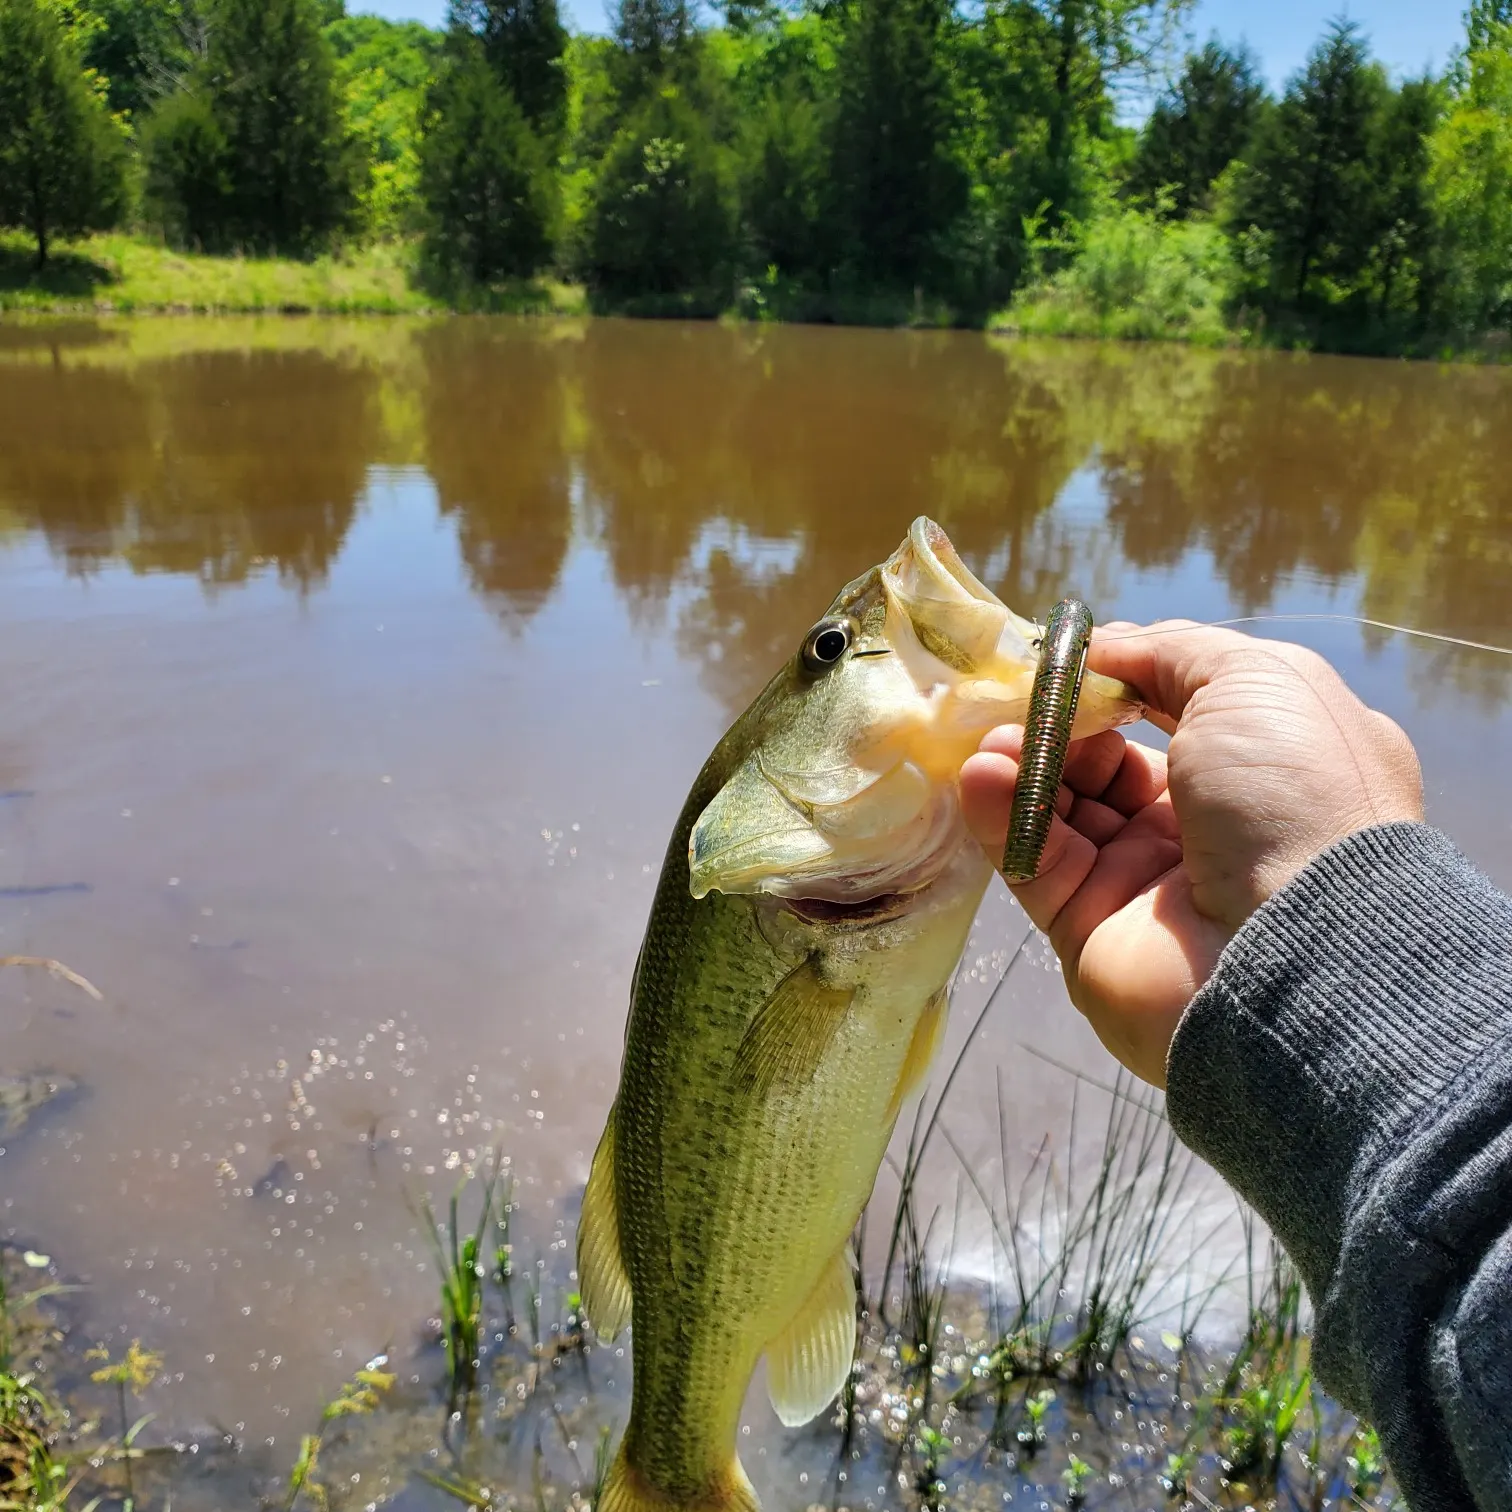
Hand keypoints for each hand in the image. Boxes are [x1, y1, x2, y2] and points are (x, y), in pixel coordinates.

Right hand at [960, 622, 1424, 1085]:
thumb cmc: (1291, 794)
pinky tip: (985, 774)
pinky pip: (1036, 860)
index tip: (1070, 657)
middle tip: (1019, 698)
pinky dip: (1005, 813)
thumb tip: (1103, 649)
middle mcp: (1210, 823)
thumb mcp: (1255, 681)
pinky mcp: (1091, 928)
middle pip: (1110, 758)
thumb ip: (1172, 652)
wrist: (1296, 951)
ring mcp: (1148, 880)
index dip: (1121, 677)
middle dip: (1059, 722)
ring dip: (1024, 762)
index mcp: (1265, 764)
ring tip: (996, 739)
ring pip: (1064, 807)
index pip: (1177, 708)